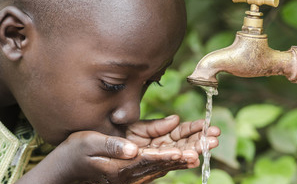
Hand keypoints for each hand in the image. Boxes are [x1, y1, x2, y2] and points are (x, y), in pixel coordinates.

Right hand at [16, 115, 219, 183]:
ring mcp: (136, 172)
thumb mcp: (89, 144)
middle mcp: (134, 172)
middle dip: (192, 150)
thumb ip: (112, 147)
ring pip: (169, 161)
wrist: (66, 170)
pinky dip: (178, 154)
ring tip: (210, 141)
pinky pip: (161, 161)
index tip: (193, 152)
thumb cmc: (75, 154)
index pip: (154, 159)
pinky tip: (192, 147)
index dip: (174, 155)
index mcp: (124, 166)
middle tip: (213, 141)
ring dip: (190, 151)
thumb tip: (134, 150)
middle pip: (168, 160)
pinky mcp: (136, 168)